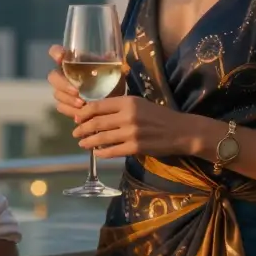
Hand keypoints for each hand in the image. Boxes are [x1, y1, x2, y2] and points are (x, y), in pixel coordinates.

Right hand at [46, 44, 119, 114]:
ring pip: (57, 93)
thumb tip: (109, 54)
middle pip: (53, 76)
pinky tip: (80, 114)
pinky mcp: (65, 104)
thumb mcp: (112, 69)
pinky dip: (70, 110)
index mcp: (72, 62)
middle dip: (63, 84)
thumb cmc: (111, 80)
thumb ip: (109, 62)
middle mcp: (64, 74)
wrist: (113, 100)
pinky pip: (61, 107)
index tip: (61, 58)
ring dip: (68, 99)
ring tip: (83, 105)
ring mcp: (62, 90)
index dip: (55, 53)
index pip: (55, 52)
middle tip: (77, 92)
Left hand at [64, 94, 206, 159]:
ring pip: (102, 137)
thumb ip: (120, 106)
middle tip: (75, 133)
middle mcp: (128, 115)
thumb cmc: (159, 116)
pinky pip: (113, 151)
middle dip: (82, 128)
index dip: (83, 113)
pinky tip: (97, 153)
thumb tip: (96, 112)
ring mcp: (132, 132)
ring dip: (89, 141)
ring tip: (82, 143)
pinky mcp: (136, 147)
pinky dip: (102, 153)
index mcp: (127, 101)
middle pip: (97, 122)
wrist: (181, 131)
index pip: (98, 106)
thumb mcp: (139, 103)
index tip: (76, 118)